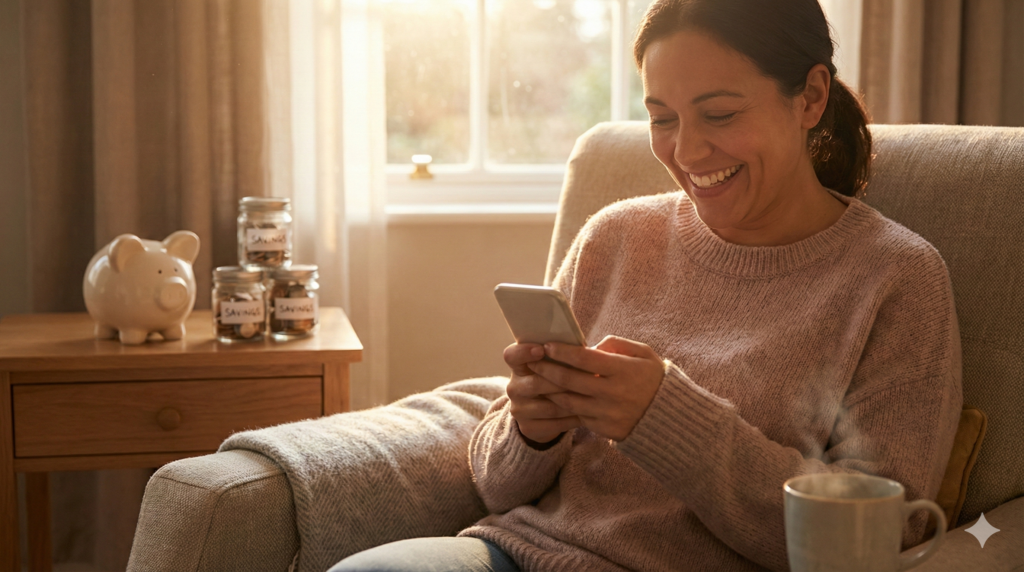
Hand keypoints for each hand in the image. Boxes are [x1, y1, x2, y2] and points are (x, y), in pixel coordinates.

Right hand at [504, 342, 582, 445]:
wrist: (544, 412)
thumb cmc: (556, 378)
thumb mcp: (555, 363)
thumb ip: (563, 353)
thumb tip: (588, 347)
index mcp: (518, 365)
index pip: (512, 355)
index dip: (525, 352)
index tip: (543, 349)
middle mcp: (514, 387)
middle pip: (535, 383)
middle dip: (560, 381)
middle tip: (582, 378)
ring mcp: (519, 409)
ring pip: (548, 405)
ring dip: (571, 401)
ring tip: (592, 396)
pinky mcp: (529, 427)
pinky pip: (554, 423)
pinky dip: (572, 417)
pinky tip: (587, 412)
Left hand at [528, 335, 664, 440]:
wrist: (671, 417)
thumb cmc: (653, 378)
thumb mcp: (643, 354)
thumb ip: (616, 344)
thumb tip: (590, 345)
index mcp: (623, 370)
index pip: (584, 358)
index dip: (562, 351)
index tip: (547, 345)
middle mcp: (613, 393)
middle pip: (570, 380)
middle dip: (547, 369)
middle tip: (532, 361)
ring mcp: (608, 414)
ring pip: (568, 401)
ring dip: (549, 389)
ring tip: (535, 378)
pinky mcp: (605, 429)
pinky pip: (577, 417)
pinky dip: (562, 407)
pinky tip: (551, 397)